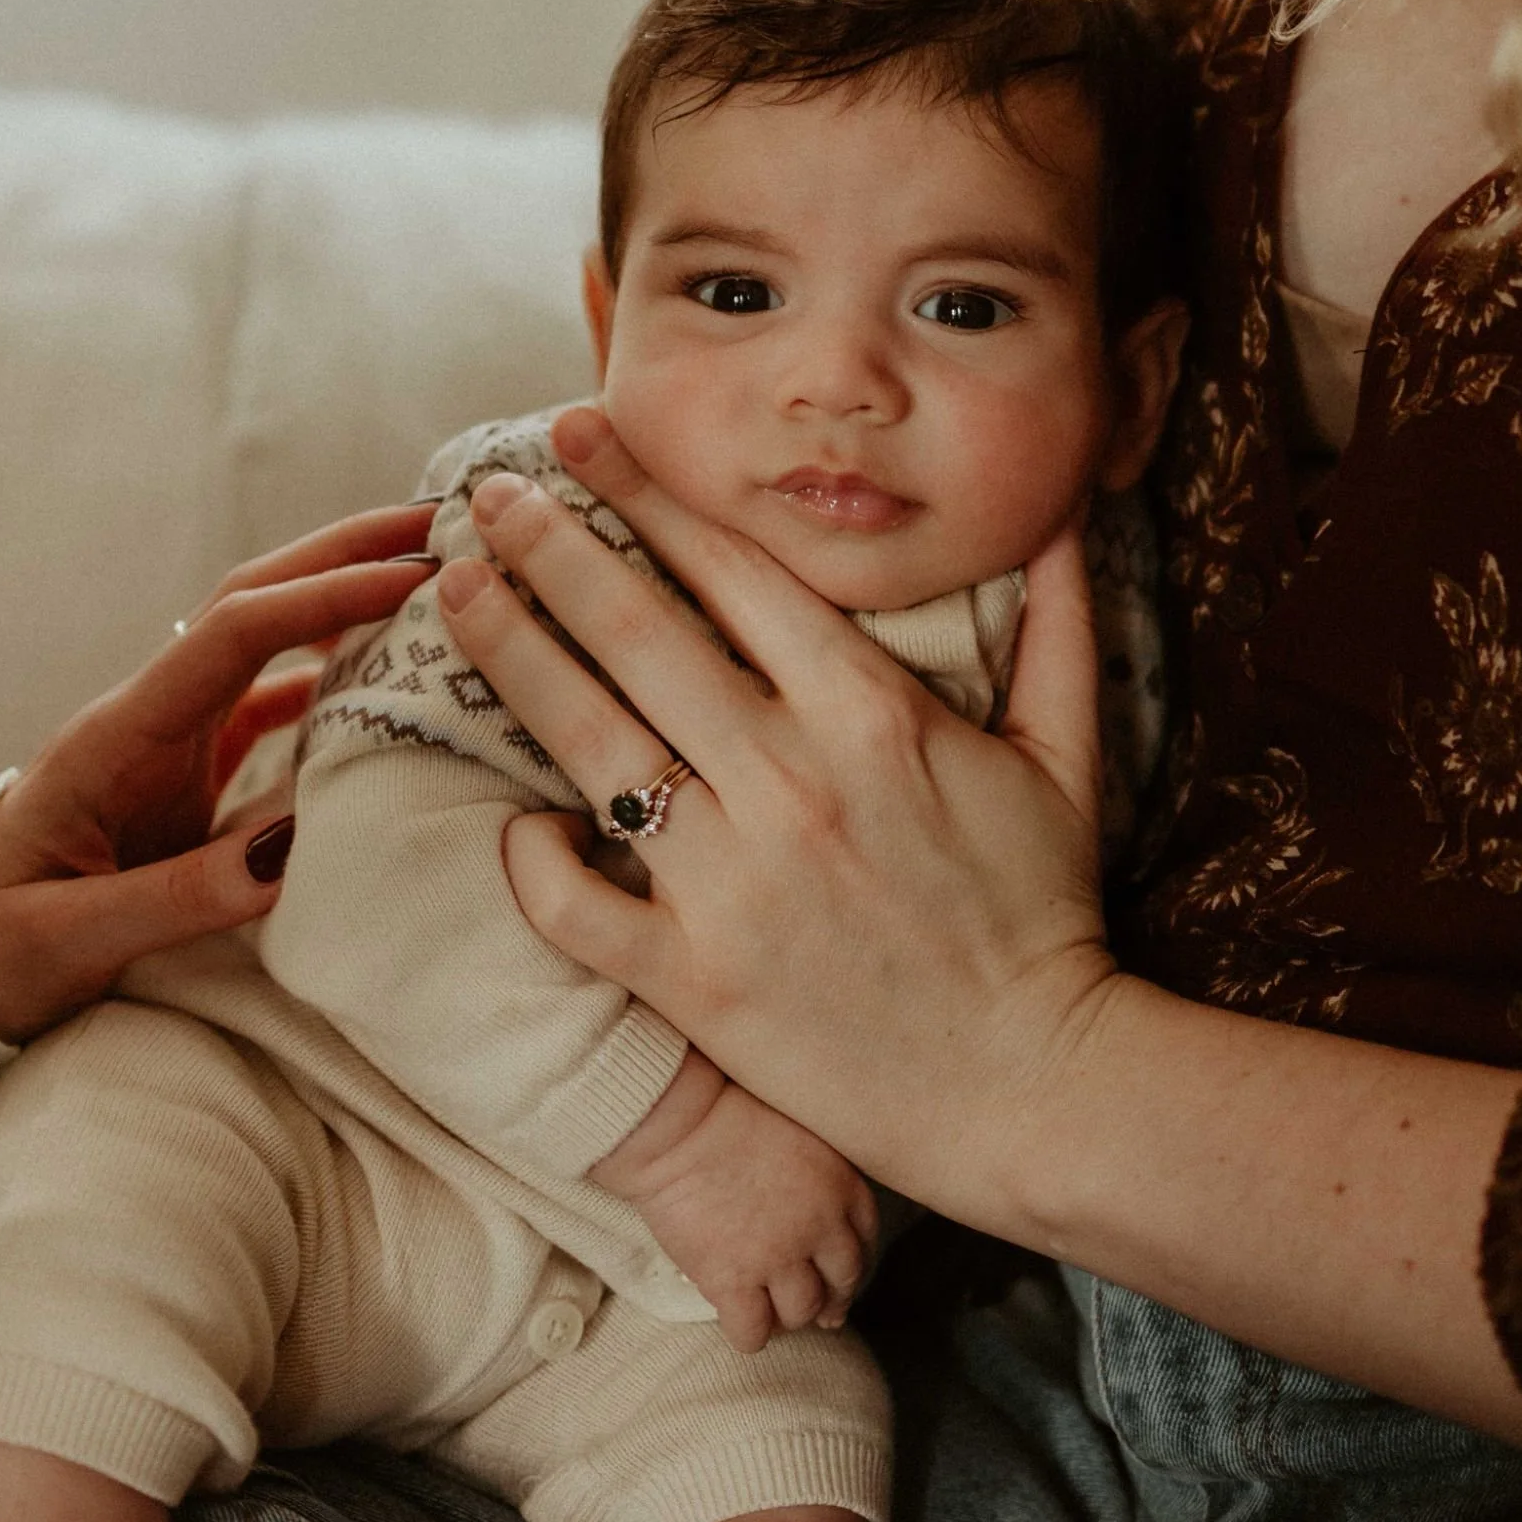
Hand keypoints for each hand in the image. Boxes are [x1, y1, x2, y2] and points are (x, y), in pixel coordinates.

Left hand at [0, 507, 434, 1039]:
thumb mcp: (69, 939)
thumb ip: (176, 898)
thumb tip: (291, 852)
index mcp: (115, 736)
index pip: (230, 633)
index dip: (321, 598)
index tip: (408, 580)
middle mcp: (147, 716)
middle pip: (250, 600)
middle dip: (341, 552)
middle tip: (437, 523)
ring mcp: (169, 737)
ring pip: (264, 637)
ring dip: (341, 594)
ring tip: (430, 573)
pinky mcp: (188, 768)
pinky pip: (270, 698)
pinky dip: (332, 669)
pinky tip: (390, 668)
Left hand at [434, 404, 1117, 1234]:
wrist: (1030, 1088)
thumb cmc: (1047, 918)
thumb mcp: (1068, 756)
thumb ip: (1061, 625)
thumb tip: (1066, 517)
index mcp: (870, 711)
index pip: (730, 568)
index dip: (643, 491)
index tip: (579, 434)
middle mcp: (788, 777)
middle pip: (634, 629)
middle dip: (546, 544)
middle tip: (481, 493)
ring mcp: (731, 879)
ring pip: (587, 738)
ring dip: (510, 651)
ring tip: (453, 592)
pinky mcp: (693, 976)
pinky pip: (576, 904)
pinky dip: (530, 860)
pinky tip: (509, 821)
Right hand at [589, 1047, 878, 1349]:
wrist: (676, 1125)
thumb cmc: (726, 1109)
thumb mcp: (797, 1127)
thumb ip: (817, 1169)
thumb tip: (816, 1202)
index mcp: (839, 1185)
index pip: (865, 1238)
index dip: (853, 1263)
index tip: (841, 1274)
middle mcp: (818, 1227)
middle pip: (841, 1282)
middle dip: (830, 1299)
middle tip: (818, 1309)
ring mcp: (776, 1259)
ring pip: (801, 1312)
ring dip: (789, 1316)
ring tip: (771, 1309)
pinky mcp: (732, 1281)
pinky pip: (753, 1332)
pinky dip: (750, 1335)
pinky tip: (741, 1326)